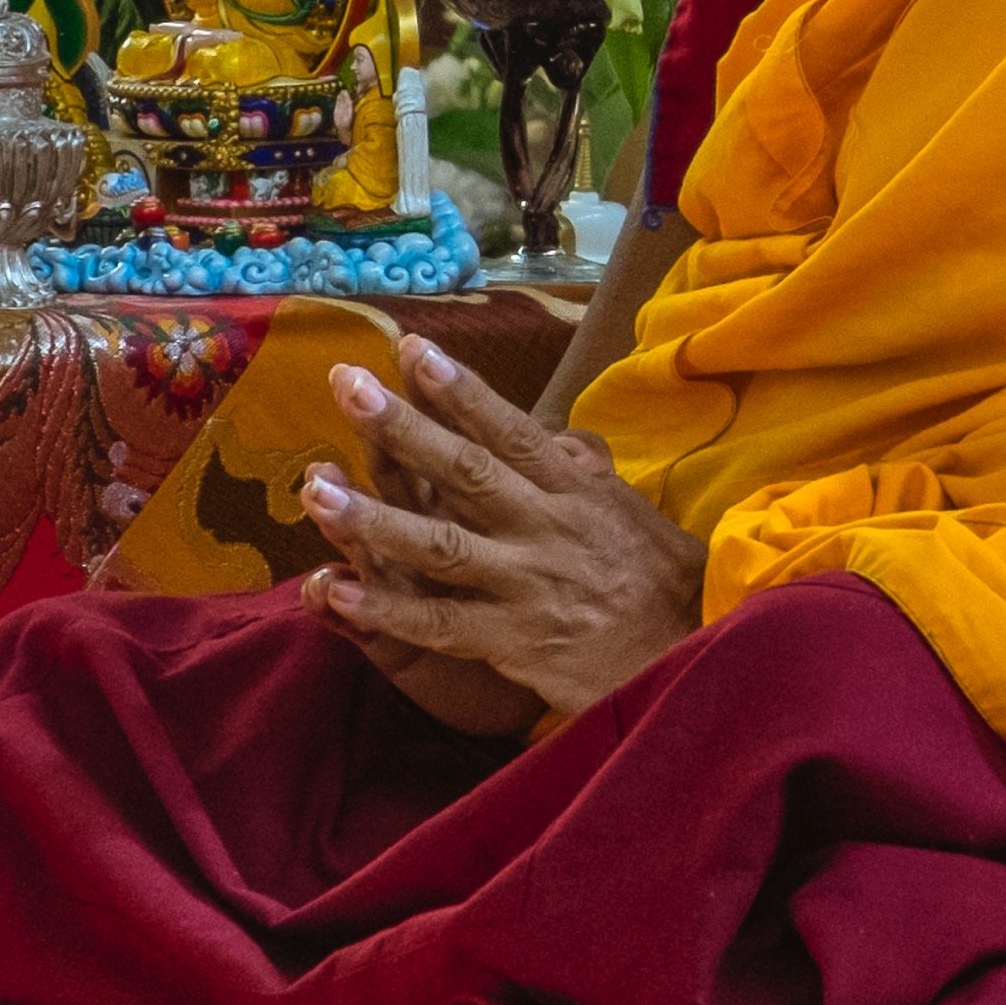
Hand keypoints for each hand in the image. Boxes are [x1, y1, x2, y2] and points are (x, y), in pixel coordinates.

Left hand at [306, 331, 709, 719]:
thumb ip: (585, 471)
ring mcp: (527, 583)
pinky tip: (339, 591)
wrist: (690, 656)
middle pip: (464, 470)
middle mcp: (546, 526)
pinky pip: (441, 623)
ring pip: (440, 545)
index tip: (410, 348)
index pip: (509, 429)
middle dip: (401, 426)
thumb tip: (554, 434)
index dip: (459, 389)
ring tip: (315, 492)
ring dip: (374, 518)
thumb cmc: (662, 582)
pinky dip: (389, 608)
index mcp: (573, 489)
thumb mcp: (632, 510)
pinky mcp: (515, 641)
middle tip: (345, 385)